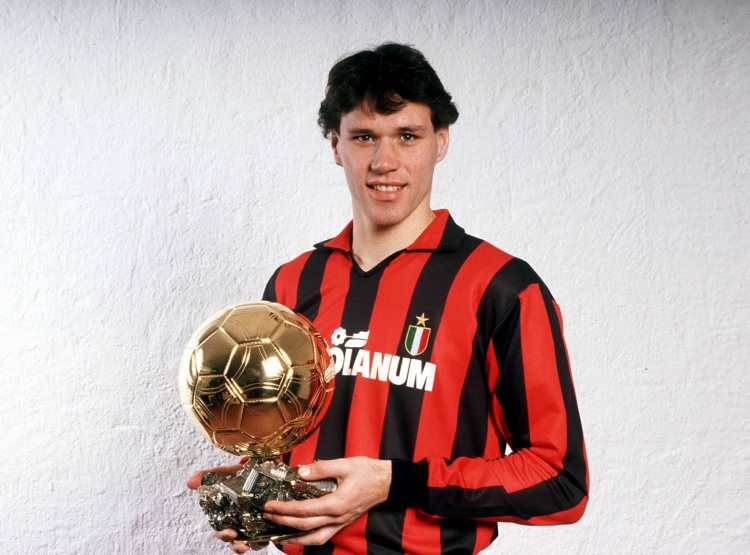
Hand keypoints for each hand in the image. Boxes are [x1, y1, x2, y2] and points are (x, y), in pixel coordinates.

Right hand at [186, 464, 267, 552]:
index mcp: (226, 516)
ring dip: (255, 544)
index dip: (224, 535)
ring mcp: (253, 524)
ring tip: (261, 542)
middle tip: (243, 545)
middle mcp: (238, 523)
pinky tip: (271, 536)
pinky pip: (268, 534)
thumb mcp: (223, 473)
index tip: (230, 533)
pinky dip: (269, 537)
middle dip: (238, 546)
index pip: (221, 531)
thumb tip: (190, 482)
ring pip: (252, 541)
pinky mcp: (267, 521)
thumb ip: (207, 476)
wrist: (260, 468)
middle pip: (236, 541)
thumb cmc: (238, 475)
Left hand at [262, 457, 390, 545]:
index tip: (270, 505)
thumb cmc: (368, 472)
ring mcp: (340, 523)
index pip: (303, 510)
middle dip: (282, 522)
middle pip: (304, 526)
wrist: (387, 482)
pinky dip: (308, 538)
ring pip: (314, 538)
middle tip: (267, 516)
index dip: (284, 509)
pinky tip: (299, 534)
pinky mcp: (343, 522)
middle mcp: (337, 518)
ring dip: (294, 537)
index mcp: (336, 504)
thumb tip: (301, 472)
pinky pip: (323, 536)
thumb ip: (321, 468)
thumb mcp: (345, 464)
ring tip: (279, 532)